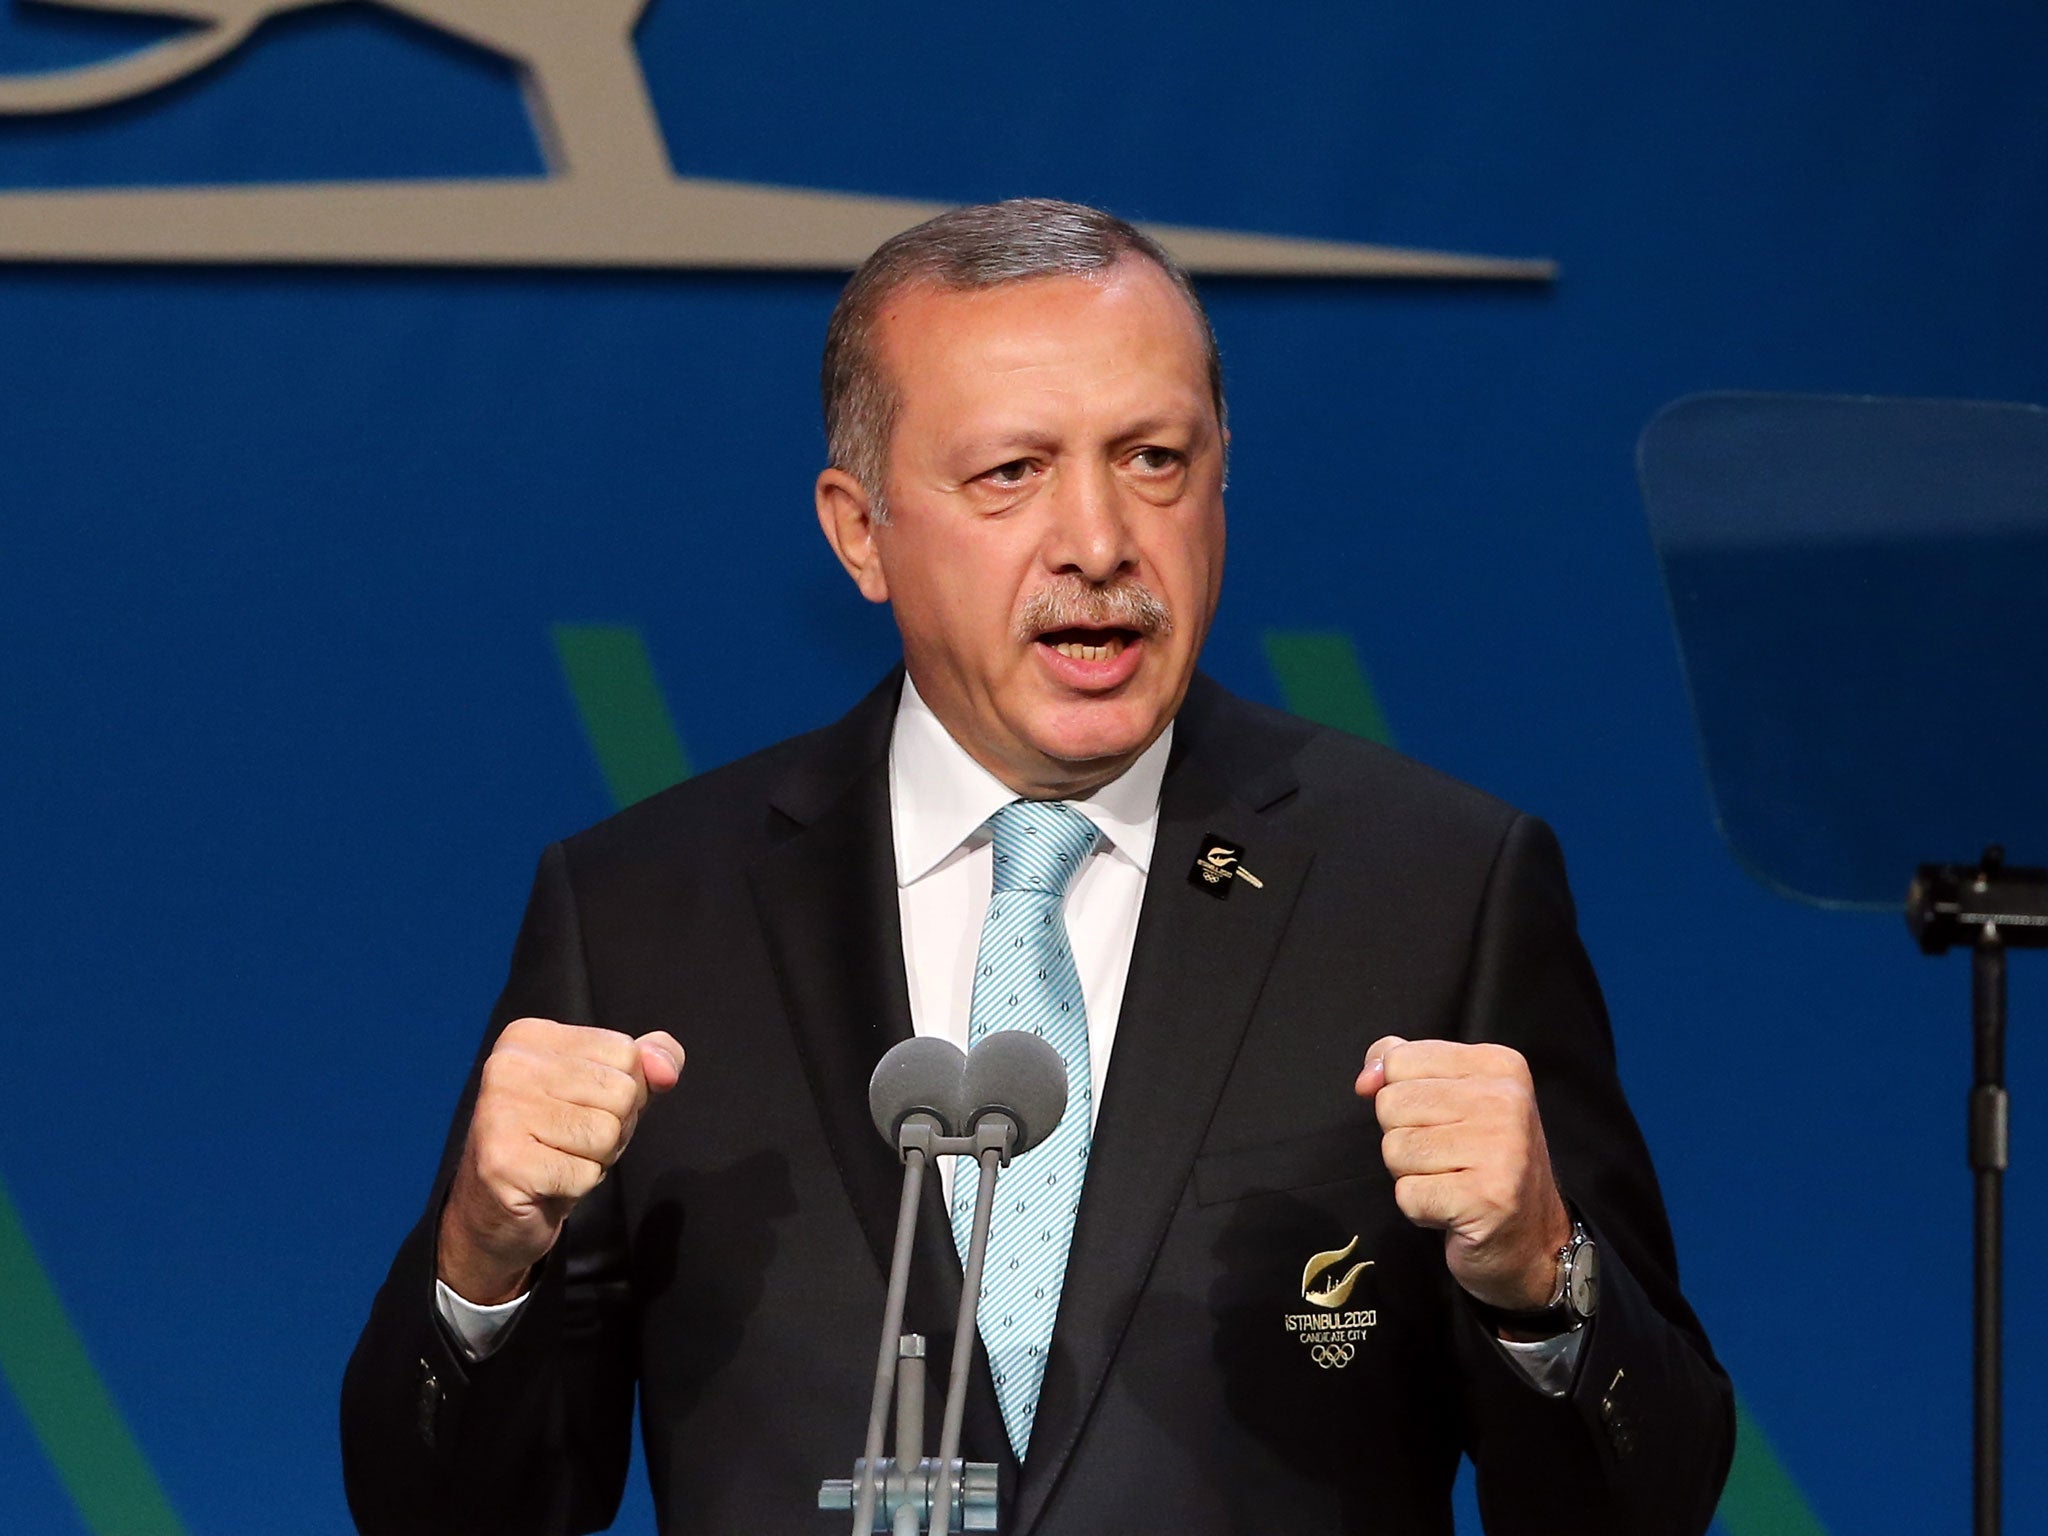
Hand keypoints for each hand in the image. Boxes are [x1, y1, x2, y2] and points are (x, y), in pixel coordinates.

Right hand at [437, 1018, 683, 1303]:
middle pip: (621, 1092)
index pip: (626, 1052)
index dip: (625, 1093)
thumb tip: (666, 1070)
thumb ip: (647, 1065)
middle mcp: (508, 1064)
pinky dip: (579, 1185)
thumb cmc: (557, 1144)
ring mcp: (500, 1112)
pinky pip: (586, 1173)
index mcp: (530, 1036)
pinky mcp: (504, 1161)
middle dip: (615, 1129)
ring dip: (597, 1159)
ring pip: (607, 1133)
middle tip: (572, 1143)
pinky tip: (548, 1183)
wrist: (496, 1213)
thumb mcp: (608, 1092)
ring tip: (561, 1161)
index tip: (582, 1110)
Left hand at [1354, 1036, 1569, 1311]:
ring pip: (1394, 1149)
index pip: (1399, 1059)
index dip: (1401, 1096)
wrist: (1532, 1240)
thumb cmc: (1483, 1162)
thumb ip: (1404, 1070)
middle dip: (1404, 1137)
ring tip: (1451, 1181)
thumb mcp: (1452, 1097)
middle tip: (1447, 1158)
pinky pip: (1406, 1194)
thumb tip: (1366, 1080)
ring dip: (1411, 1174)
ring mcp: (1501, 1150)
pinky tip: (1453, 1208)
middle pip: (1391, 1104)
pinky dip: (1419, 1208)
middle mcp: (1506, 1100)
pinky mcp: (1485, 1198)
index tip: (1440, 1120)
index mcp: (1499, 1065)